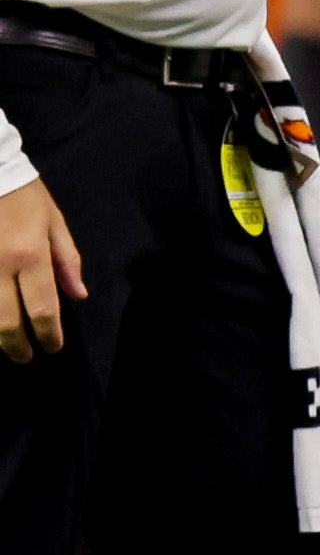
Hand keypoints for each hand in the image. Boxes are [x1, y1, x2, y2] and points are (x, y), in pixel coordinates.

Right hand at [0, 178, 82, 361]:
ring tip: (8, 347)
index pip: (42, 308)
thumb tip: (78, 295)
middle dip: (18, 346)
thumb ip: (67, 259)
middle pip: (7, 322)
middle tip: (26, 357)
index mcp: (30, 255)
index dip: (48, 334)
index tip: (52, 348)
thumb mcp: (54, 222)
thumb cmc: (24, 197)